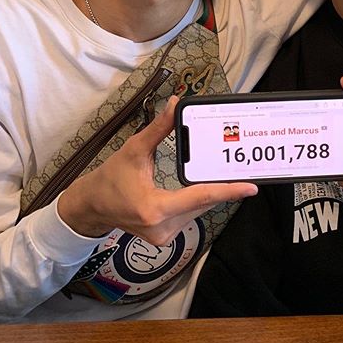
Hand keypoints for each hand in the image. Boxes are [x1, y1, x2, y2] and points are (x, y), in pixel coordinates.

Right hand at [58, 96, 257, 243]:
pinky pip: (191, 216)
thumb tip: (175, 104)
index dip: (227, 191)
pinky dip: (199, 201)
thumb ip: (158, 128)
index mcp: (155, 208)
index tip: (250, 188)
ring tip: (226, 176)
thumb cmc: (111, 178)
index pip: (199, 197)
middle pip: (203, 203)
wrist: (91, 206)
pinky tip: (206, 187)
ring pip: (199, 211)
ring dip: (211, 194)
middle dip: (222, 187)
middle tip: (242, 171)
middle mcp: (162, 227)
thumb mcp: (134, 149)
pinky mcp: (165, 237)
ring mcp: (165, 236)